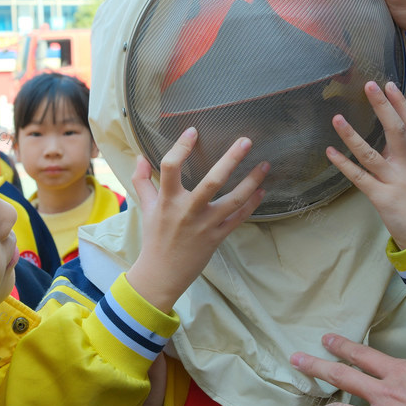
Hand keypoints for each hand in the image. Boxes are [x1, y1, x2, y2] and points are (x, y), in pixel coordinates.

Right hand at [127, 128, 268, 311]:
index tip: (193, 131)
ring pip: (233, 200)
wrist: (161, 274)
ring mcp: (205, 225)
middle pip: (211, 182)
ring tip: (265, 165)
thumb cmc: (155, 238)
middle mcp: (187, 211)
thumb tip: (140, 157)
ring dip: (251, 182)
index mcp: (167, 201)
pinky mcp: (217, 237)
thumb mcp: (146, 208)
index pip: (170, 167)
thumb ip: (142, 181)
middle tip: (246, 141)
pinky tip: (262, 190)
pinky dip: (251, 204)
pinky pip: (238, 218)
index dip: (180, 147)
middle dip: (230, 160)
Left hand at [327, 81, 405, 249]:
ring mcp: (394, 181)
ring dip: (352, 136)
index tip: (389, 83)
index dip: (400, 103)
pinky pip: (360, 178)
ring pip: (372, 154)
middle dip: (384, 106)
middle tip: (370, 85)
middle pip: (396, 130)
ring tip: (337, 118)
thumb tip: (384, 142)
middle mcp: (405, 166)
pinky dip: (344, 165)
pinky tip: (330, 152)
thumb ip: (401, 158)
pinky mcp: (382, 197)